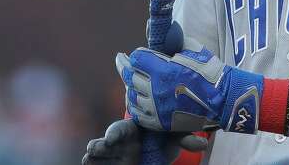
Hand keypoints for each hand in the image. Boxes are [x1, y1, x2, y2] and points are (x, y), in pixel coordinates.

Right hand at [82, 119, 208, 163]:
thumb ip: (185, 137)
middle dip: (98, 145)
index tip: (111, 139)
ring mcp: (114, 156)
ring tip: (87, 160)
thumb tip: (202, 144)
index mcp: (133, 129)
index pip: (121, 129)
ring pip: (98, 156)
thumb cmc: (165, 134)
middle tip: (92, 149)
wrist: (159, 145)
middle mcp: (120, 142)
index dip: (114, 133)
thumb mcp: (175, 133)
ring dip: (93, 158)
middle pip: (104, 143)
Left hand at [116, 40, 263, 134]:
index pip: (137, 58)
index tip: (139, 53)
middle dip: (126, 67)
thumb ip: (175, 39)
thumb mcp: (193, 48)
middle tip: (121, 61)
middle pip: (130, 77)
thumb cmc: (210, 72)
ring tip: (130, 81)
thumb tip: (165, 28)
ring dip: (130, 87)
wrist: (224, 99)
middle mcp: (156, 90)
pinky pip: (138, 115)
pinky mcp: (161, 123)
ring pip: (132, 96)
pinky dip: (135, 106)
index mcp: (163, 70)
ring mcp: (157, 108)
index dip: (137, 54)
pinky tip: (135, 100)